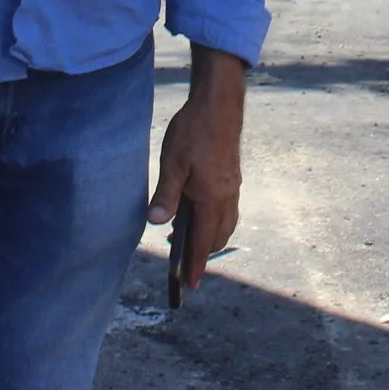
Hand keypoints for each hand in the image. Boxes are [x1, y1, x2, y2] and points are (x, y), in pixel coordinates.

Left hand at [148, 46, 246, 294]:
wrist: (220, 104)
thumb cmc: (194, 132)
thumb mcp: (173, 164)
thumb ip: (166, 196)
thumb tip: (156, 223)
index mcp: (212, 199)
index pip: (204, 242)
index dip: (196, 264)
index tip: (191, 285)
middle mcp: (227, 197)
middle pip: (218, 236)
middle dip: (204, 252)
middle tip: (183, 261)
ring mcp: (232, 186)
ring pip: (226, 222)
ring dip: (210, 235)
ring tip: (187, 236)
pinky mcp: (232, 176)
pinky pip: (227, 208)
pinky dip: (216, 219)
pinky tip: (200, 209)